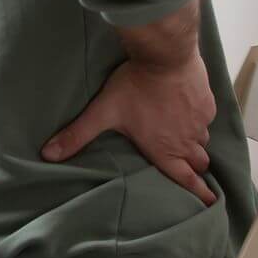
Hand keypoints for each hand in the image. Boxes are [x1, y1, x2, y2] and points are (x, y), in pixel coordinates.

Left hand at [40, 50, 218, 205]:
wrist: (165, 55)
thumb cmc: (135, 87)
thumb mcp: (102, 112)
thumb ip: (76, 135)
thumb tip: (48, 155)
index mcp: (165, 149)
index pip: (186, 179)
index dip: (198, 193)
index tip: (210, 202)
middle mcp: (186, 139)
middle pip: (198, 161)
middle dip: (194, 167)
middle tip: (191, 169)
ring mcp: (200, 121)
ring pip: (203, 140)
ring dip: (196, 143)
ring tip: (187, 141)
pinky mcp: (208, 102)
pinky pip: (206, 118)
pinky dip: (199, 120)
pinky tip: (189, 112)